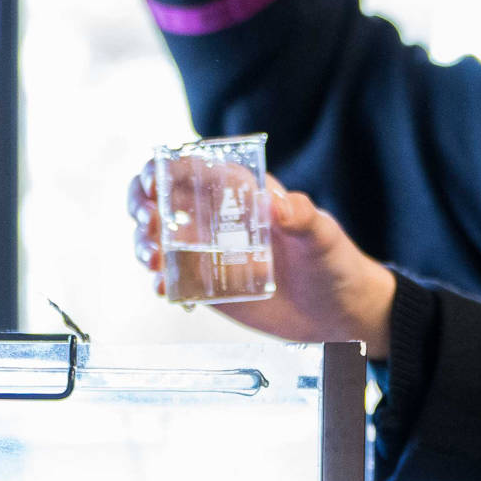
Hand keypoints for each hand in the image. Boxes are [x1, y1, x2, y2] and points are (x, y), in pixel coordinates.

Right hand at [139, 182, 397, 353]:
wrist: (339, 312)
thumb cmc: (335, 263)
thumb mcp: (322, 235)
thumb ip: (301, 215)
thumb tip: (274, 203)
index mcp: (242, 193)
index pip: (193, 169)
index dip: (163, 168)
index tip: (152, 181)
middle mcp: (219, 218)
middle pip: (163, 200)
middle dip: (141, 204)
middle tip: (149, 222)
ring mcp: (210, 252)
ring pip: (160, 239)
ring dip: (144, 243)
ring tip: (153, 258)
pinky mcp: (208, 286)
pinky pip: (172, 279)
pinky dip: (158, 281)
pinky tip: (161, 287)